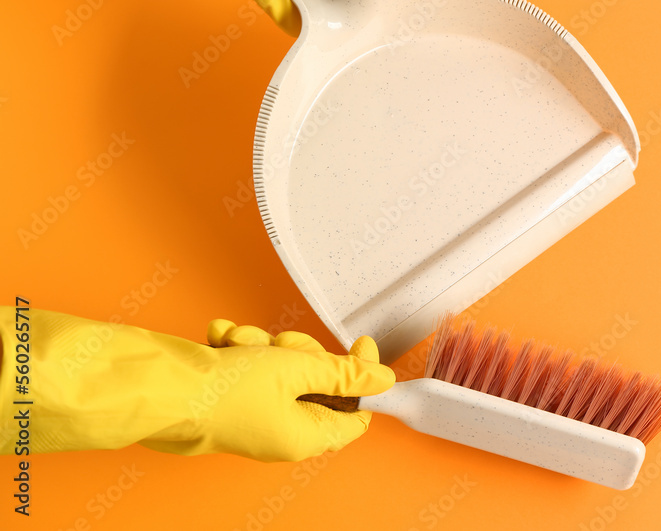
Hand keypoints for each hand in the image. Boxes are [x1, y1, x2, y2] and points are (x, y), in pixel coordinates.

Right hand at [0, 308, 393, 461]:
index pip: (357, 413)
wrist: (161, 389)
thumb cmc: (223, 391)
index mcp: (308, 436)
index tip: (360, 347)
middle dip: (303, 353)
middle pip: (320, 384)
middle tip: (285, 346)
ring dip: (265, 344)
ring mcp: (256, 414)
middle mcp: (283, 430)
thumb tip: (383, 380)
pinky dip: (239, 347)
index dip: (363, 378)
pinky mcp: (231, 396)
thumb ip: (345, 373)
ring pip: (282, 367)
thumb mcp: (299, 370)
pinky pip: (250, 364)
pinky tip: (225, 341)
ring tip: (242, 343)